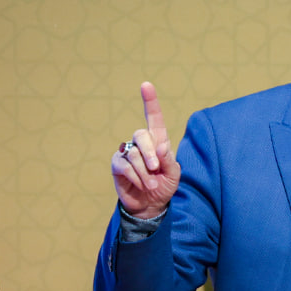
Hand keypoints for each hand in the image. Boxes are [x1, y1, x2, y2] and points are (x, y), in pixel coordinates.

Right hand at [111, 82, 181, 218]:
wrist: (151, 205)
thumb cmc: (164, 186)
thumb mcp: (173, 174)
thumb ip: (169, 159)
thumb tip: (160, 146)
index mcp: (158, 141)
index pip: (154, 118)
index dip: (150, 101)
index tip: (146, 85)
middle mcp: (141, 143)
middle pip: (142, 135)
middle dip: (150, 152)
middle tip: (156, 167)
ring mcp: (127, 152)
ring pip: (134, 154)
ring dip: (145, 172)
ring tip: (152, 184)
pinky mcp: (117, 165)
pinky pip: (124, 166)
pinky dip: (136, 177)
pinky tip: (142, 185)